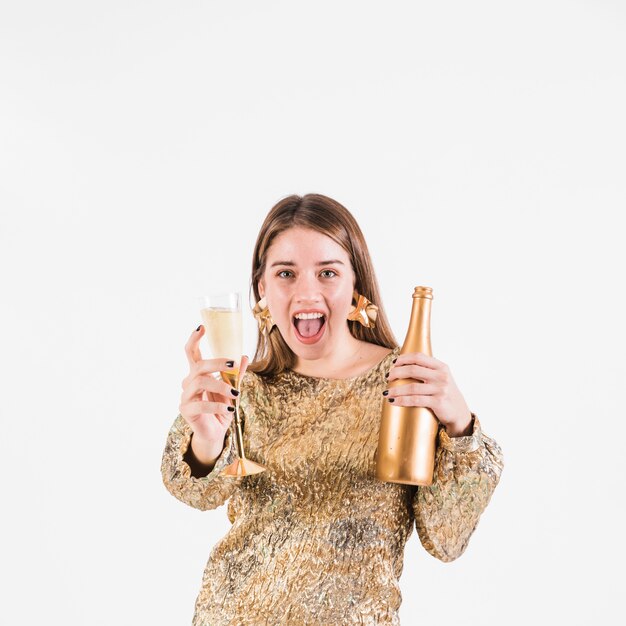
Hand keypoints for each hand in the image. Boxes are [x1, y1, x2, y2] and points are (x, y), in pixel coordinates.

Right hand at [179, 325, 248, 447]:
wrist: (214, 433)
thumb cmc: (221, 409)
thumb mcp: (231, 390)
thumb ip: (236, 375)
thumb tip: (244, 356)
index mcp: (197, 374)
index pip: (191, 353)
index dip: (194, 339)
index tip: (201, 327)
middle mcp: (188, 382)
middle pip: (199, 365)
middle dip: (217, 362)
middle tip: (234, 364)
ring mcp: (185, 396)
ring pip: (200, 382)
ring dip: (221, 386)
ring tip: (236, 394)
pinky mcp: (186, 411)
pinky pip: (201, 405)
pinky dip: (218, 406)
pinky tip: (230, 410)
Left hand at [385, 352, 472, 436]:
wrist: (459, 413)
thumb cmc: (445, 394)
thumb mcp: (441, 378)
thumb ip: (428, 370)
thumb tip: (402, 365)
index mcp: (441, 366)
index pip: (419, 357)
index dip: (403, 358)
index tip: (393, 363)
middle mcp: (442, 376)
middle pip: (413, 370)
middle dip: (396, 373)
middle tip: (388, 378)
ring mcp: (440, 389)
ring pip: (412, 387)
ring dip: (396, 389)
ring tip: (386, 392)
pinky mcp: (438, 402)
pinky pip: (415, 400)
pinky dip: (401, 400)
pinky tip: (393, 402)